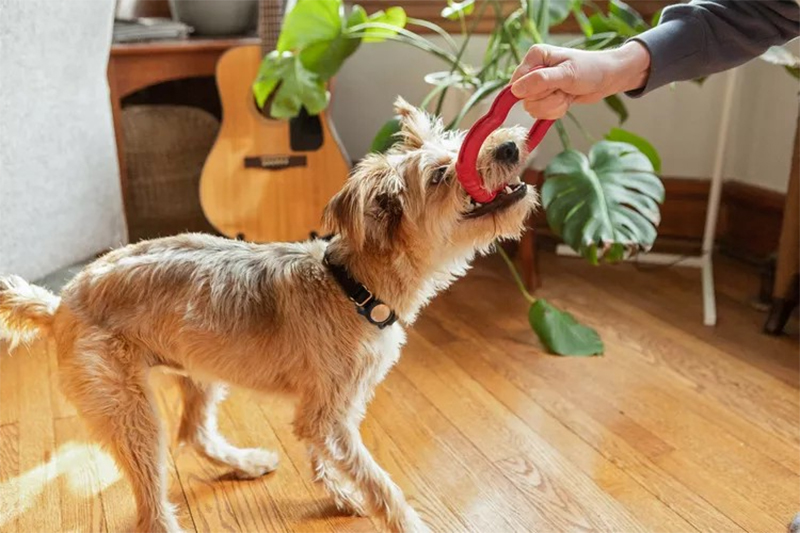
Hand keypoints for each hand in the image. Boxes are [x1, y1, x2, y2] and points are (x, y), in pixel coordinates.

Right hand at [510, 42, 650, 119]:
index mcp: (534, 57)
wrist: (607, 78)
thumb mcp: (567, 74)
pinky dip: (556, 110)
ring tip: (567, 94)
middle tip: (564, 90)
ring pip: (534, 109)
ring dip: (554, 106)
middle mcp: (533, 70)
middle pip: (526, 100)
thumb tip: (516, 90)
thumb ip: (540, 81)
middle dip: (548, 100)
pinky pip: (542, 113)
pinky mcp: (545, 97)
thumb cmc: (590, 69)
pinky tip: (567, 99)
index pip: (516, 84)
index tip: (553, 86)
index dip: (534, 92)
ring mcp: (538, 85)